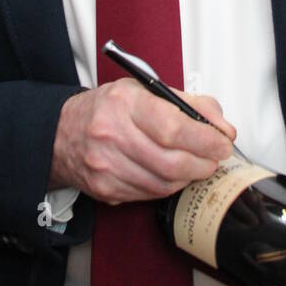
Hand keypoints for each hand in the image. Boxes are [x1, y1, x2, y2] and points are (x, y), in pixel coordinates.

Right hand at [49, 80, 235, 202]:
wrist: (62, 133)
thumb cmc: (109, 108)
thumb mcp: (147, 90)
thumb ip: (190, 103)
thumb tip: (223, 127)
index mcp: (125, 103)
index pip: (173, 127)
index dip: (205, 140)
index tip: (223, 142)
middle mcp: (111, 134)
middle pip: (172, 162)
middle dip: (203, 163)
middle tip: (214, 157)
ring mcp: (106, 166)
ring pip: (164, 184)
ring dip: (188, 177)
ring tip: (193, 163)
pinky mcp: (105, 190)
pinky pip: (150, 195)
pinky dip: (167, 186)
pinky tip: (169, 173)